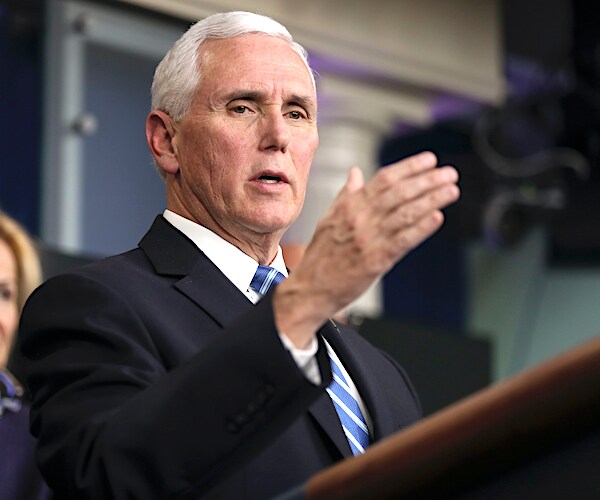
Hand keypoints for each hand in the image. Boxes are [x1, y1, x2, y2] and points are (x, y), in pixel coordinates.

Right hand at [274, 151, 459, 346]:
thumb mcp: (328, 219)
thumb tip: (355, 173)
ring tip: (451, 190)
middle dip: (427, 180)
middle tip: (449, 173)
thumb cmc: (320, 256)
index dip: (409, 167)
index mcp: (349, 206)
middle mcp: (360, 219)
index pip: (384, 179)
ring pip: (405, 213)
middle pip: (399, 192)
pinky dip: (421, 228)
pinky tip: (437, 217)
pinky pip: (403, 240)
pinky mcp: (376, 260)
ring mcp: (368, 239)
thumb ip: (346, 195)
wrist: (310, 288)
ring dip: (431, 200)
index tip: (429, 160)